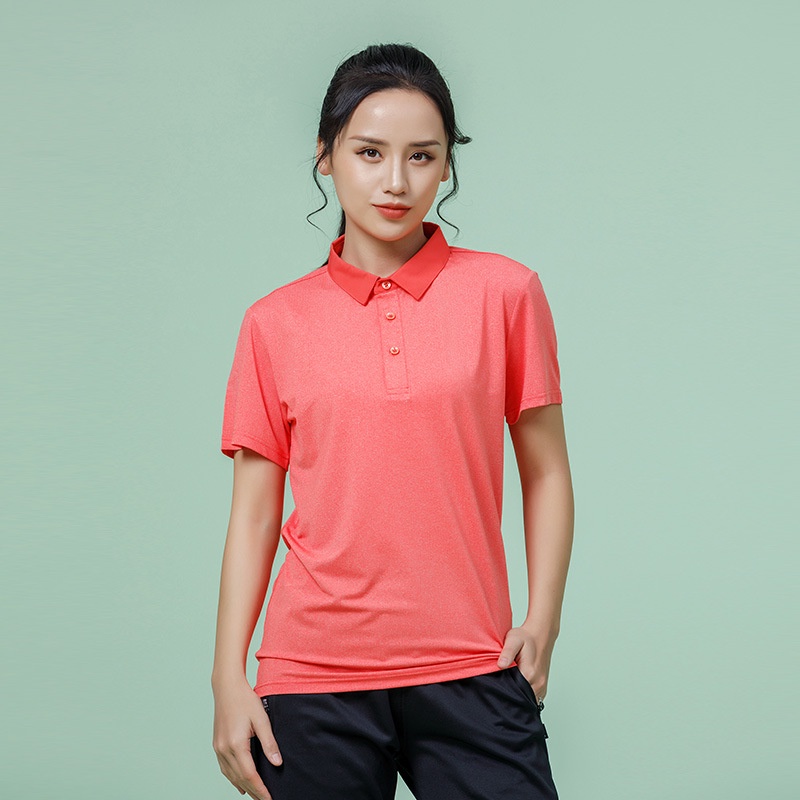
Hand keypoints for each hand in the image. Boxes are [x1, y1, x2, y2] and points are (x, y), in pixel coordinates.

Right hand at [212, 677, 282, 799]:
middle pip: (239, 779)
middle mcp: (224, 749)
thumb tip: (277, 763)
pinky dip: (233, 778)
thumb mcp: (262, 719)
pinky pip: (225, 768)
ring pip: (230, 776)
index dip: (260, 789)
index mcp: (236, 744)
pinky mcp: (217, 745)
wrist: (227, 687)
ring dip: (243, 787)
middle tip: (266, 799)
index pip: (249, 775)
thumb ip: (269, 742)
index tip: (269, 798)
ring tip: (256, 795)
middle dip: (253, 791)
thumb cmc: (245, 700)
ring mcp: (218, 748)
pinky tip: (240, 782)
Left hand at [496, 623, 556, 702]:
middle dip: (510, 697)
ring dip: (518, 697)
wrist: (541, 635)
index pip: (514, 693)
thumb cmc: (526, 637)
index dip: (503, 693)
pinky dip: (524, 695)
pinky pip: (533, 698)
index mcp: (529, 673)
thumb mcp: (513, 639)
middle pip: (521, 699)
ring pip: (527, 700)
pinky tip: (516, 686)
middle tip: (500, 689)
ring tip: (508, 686)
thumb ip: (507, 653)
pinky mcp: (542, 686)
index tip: (496, 690)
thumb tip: (500, 665)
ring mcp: (542, 686)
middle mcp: (538, 683)